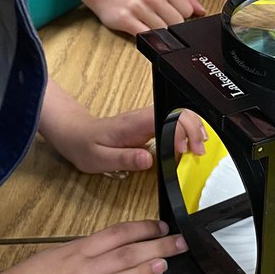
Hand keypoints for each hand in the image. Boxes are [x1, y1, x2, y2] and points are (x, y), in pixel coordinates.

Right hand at [0, 220, 188, 273]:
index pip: (114, 235)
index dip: (141, 229)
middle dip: (154, 247)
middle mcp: (76, 272)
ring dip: (140, 272)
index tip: (162, 227)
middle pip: (121, 255)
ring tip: (163, 264)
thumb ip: (84, 253)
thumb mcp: (54, 256)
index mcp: (73, 253)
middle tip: (178, 243)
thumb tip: (116, 247)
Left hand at [57, 105, 206, 174]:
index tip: (182, 151)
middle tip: (198, 152)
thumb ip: (125, 159)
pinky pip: (174, 121)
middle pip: (180, 113)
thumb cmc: (85, 146)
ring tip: (198, 148)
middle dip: (195, 130)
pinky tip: (189, 144)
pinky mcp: (150, 123)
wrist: (75, 133)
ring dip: (194, 129)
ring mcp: (148, 118)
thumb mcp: (99, 159)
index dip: (181, 133)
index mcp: (135, 123)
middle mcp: (144, 117)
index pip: (168, 119)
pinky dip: (186, 131)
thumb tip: (147, 160)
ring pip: (180, 114)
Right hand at [88, 0, 205, 34]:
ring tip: (151, 26)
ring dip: (159, 34)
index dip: (182, 18)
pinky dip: (148, 39)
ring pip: (162, 31)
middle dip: (172, 28)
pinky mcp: (126, 19)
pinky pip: (145, 35)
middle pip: (176, 23)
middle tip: (161, 23)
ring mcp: (138, 7)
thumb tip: (202, 11)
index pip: (187, 11)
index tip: (173, 17)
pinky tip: (145, 33)